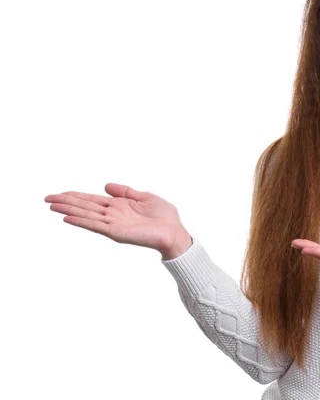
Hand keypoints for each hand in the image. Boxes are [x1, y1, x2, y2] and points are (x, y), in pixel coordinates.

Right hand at [45, 183, 191, 256]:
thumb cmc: (163, 216)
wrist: (173, 231)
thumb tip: (105, 185)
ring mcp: (112, 223)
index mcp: (118, 206)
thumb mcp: (144, 196)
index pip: (92, 199)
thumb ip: (124, 191)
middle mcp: (112, 214)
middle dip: (66, 201)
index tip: (59, 193)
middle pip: (84, 206)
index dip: (76, 196)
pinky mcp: (116, 232)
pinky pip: (95, 225)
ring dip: (68, 210)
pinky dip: (81, 221)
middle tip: (46, 198)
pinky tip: (67, 218)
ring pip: (86, 214)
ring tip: (52, 205)